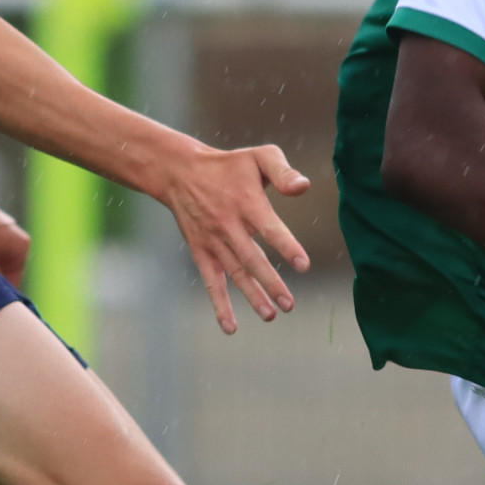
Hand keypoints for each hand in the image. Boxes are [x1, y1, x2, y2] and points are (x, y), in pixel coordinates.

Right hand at [153, 140, 311, 332]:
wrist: (181, 172)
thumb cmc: (229, 166)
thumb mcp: (258, 157)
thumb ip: (283, 171)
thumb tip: (304, 187)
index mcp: (246, 202)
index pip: (269, 228)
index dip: (286, 246)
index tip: (303, 265)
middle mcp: (229, 225)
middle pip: (252, 259)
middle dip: (271, 283)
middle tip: (289, 304)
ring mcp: (213, 241)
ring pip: (235, 274)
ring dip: (252, 296)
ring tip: (271, 315)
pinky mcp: (201, 252)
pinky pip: (211, 282)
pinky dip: (220, 305)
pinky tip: (230, 327)